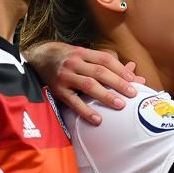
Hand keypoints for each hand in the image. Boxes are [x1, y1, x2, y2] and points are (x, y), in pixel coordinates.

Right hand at [24, 41, 144, 124]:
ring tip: (120, 105)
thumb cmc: (68, 58)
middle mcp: (75, 63)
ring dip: (106, 95)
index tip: (134, 80)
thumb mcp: (84, 55)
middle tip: (133, 93)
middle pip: (100, 72)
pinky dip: (86, 111)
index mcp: (83, 53)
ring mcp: (65, 76)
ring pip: (89, 85)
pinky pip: (73, 102)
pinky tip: (98, 119)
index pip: (106, 60)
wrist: (38, 58)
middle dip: (118, 83)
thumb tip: (135, 72)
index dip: (121, 70)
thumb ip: (107, 64)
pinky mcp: (58, 90)